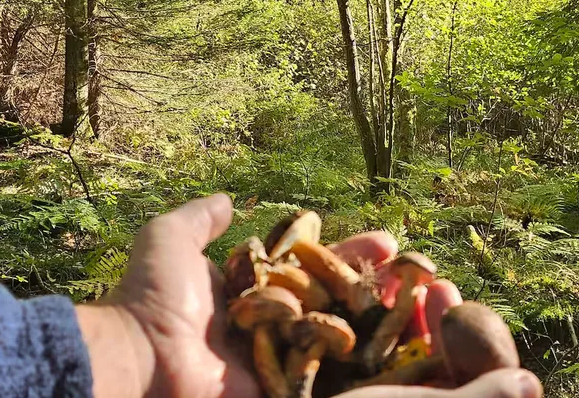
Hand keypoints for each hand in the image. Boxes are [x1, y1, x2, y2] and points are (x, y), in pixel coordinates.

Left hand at [76, 194, 541, 397]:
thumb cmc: (152, 299)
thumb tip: (225, 200)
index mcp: (256, 295)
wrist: (141, 360)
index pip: (317, 270)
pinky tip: (424, 348)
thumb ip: (199, 220)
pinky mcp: (293, 394)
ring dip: (397, 324)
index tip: (388, 242)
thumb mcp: (169, 241)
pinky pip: (345, 383)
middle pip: (343, 304)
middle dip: (386, 288)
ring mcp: (288, 367)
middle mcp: (278, 330)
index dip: (353, 255)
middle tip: (426, 272)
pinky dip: (385, 369)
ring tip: (438, 304)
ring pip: (354, 343)